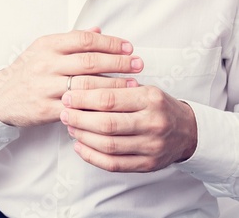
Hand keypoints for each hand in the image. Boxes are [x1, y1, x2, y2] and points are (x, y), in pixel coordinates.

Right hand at [0, 28, 143, 126]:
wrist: (0, 97)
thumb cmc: (26, 71)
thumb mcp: (43, 49)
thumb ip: (71, 40)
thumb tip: (98, 30)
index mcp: (47, 46)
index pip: (84, 40)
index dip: (110, 43)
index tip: (128, 48)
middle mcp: (46, 64)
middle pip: (89, 61)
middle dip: (118, 62)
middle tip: (138, 64)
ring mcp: (46, 87)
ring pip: (86, 85)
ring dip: (113, 85)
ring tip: (133, 84)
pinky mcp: (46, 108)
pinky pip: (77, 107)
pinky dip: (96, 107)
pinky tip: (112, 106)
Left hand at [60, 85, 197, 171]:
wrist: (188, 131)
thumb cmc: (157, 107)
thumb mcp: (143, 89)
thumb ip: (115, 88)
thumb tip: (77, 88)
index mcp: (151, 99)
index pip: (109, 99)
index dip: (83, 98)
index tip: (68, 96)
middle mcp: (153, 123)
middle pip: (106, 123)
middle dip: (79, 118)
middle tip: (64, 113)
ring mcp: (152, 146)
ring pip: (108, 145)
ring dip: (83, 136)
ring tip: (70, 127)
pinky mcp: (148, 164)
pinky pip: (114, 164)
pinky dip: (92, 156)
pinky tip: (79, 146)